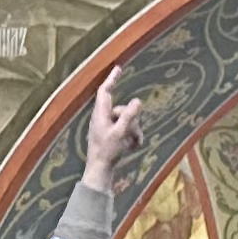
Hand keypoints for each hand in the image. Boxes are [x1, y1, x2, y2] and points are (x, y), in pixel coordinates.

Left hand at [75, 68, 144, 194]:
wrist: (99, 170)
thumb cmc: (106, 151)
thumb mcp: (120, 132)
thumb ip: (129, 116)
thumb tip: (138, 101)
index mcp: (100, 114)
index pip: (105, 91)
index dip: (112, 79)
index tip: (118, 68)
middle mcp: (103, 119)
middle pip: (123, 109)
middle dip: (132, 120)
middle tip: (131, 133)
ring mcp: (107, 128)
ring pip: (127, 121)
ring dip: (133, 132)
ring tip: (132, 144)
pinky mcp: (112, 137)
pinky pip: (126, 131)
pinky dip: (131, 138)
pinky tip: (132, 148)